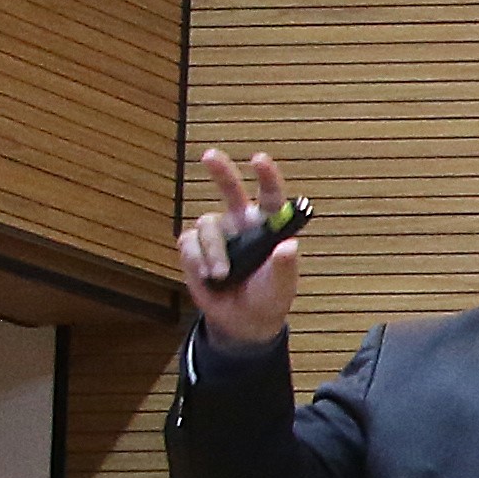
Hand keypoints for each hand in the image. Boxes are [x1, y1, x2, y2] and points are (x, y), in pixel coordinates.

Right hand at [178, 148, 302, 349]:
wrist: (243, 321)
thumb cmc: (269, 297)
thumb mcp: (281, 285)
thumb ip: (284, 266)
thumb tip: (289, 246)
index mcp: (267, 226)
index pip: (270, 196)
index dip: (266, 175)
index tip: (258, 159)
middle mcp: (241, 222)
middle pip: (229, 188)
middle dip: (220, 170)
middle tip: (210, 156)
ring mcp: (217, 234)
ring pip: (206, 225)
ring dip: (213, 251)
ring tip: (222, 275)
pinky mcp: (195, 248)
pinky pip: (189, 243)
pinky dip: (196, 260)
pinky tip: (208, 277)